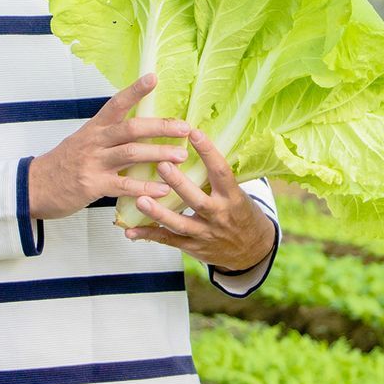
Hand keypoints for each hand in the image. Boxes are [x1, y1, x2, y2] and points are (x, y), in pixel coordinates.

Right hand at [27, 72, 197, 221]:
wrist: (34, 186)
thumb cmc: (63, 165)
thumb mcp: (83, 141)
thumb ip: (108, 136)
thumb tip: (139, 129)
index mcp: (94, 127)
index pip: (116, 103)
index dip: (135, 90)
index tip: (154, 77)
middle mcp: (94, 141)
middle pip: (130, 128)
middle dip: (160, 127)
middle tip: (185, 127)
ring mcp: (93, 162)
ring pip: (130, 153)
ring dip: (158, 154)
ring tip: (181, 155)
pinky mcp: (93, 185)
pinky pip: (124, 185)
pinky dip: (145, 187)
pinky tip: (164, 189)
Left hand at [122, 128, 276, 273]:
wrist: (252, 251)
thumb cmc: (242, 215)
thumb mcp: (239, 194)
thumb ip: (218, 177)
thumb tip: (196, 143)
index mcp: (232, 198)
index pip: (221, 172)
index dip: (208, 152)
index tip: (194, 132)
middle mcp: (219, 216)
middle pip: (198, 200)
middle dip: (179, 184)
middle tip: (161, 165)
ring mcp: (205, 234)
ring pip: (180, 224)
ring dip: (158, 213)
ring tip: (140, 200)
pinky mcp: (193, 247)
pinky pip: (168, 241)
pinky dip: (149, 235)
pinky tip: (131, 230)